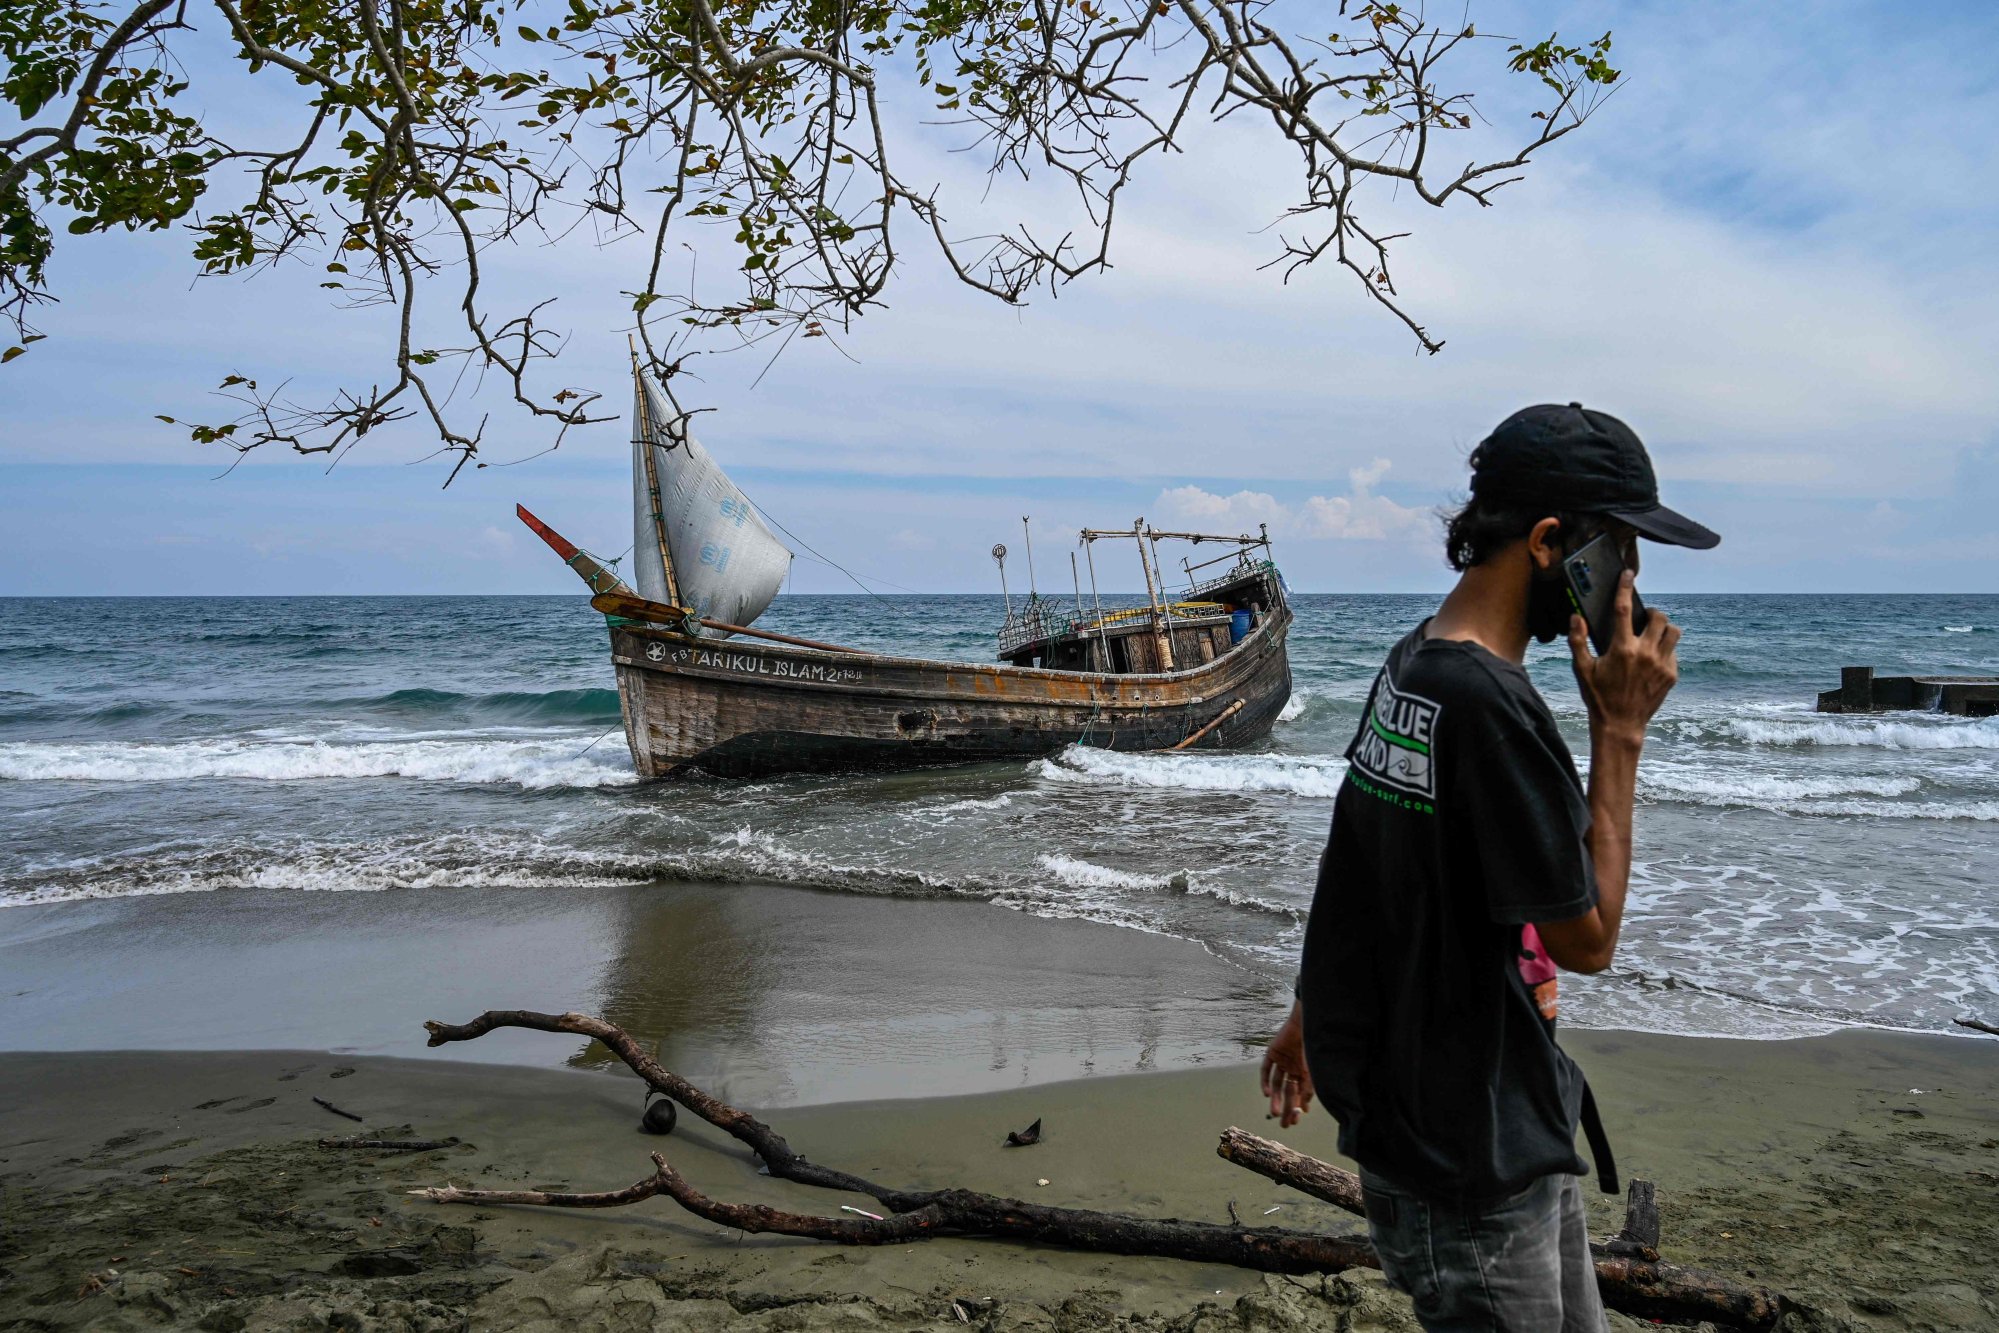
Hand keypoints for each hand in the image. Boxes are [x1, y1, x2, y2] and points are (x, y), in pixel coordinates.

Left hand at [1261, 1001, 1314, 1128]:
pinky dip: (1265, 1081)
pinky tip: (1266, 1094)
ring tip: (1273, 1112)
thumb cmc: (1313, 1046)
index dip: (1296, 1107)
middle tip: (1282, 1123)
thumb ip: (1308, 1089)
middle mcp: (1291, 1068)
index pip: (1298, 1094)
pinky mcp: (1272, 1053)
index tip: (1294, 1121)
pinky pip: (1266, 1069)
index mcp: (1303, 1072)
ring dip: (1274, 1098)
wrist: (1305, 1024)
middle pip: (1286, 1091)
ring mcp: (1281, 1061)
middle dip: (1284, 1107)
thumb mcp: (1312, 1071)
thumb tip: (1304, 1109)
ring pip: (1275, 1083)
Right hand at [1568, 571, 1681, 742]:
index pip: (1623, 610)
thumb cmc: (1598, 696)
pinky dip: (1665, 649)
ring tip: (1653, 634)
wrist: (1621, 725)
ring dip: (1664, 628)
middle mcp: (1645, 653)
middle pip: (1659, 617)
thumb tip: (1576, 618)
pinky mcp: (1671, 675)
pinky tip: (1653, 657)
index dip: (1625, 588)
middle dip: (1652, 613)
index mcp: (1622, 649)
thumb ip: (1578, 641)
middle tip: (1644, 619)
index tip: (1628, 576)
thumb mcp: (1582, 669)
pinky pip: (1674, 652)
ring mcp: (1661, 664)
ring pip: (1674, 632)